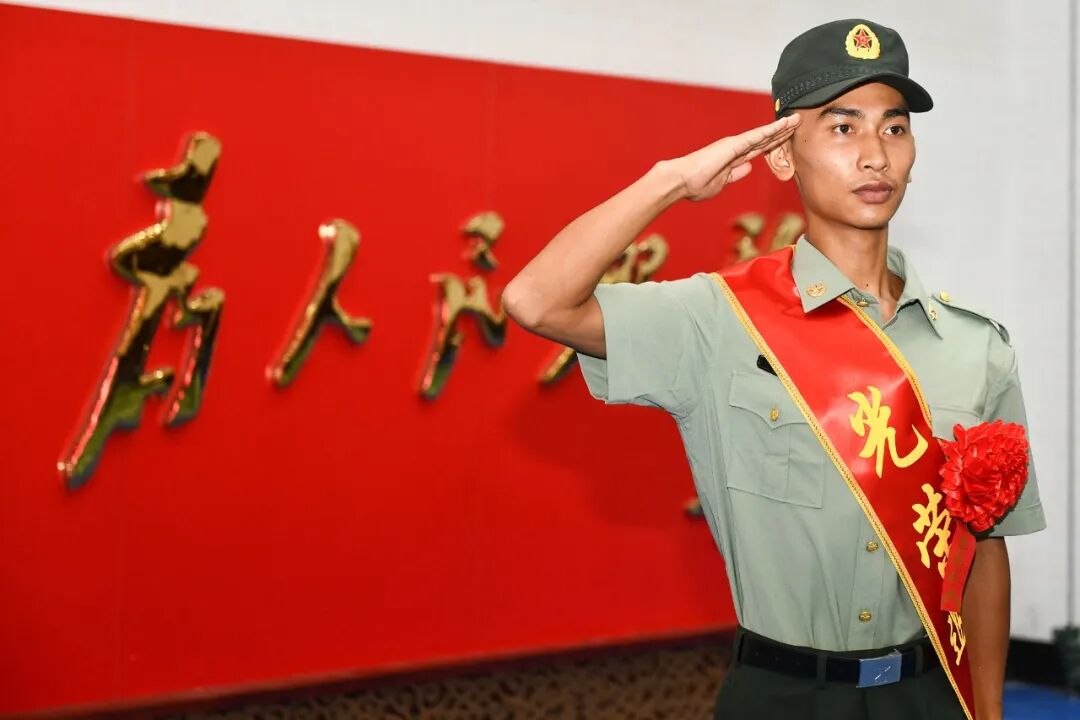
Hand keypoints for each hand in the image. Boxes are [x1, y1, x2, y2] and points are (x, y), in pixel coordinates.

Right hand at [670, 114, 799, 201]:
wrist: (680, 182)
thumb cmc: (694, 185)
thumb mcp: (721, 183)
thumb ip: (735, 175)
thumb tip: (748, 168)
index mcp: (734, 159)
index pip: (759, 149)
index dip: (774, 143)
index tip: (787, 138)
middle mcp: (736, 148)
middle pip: (765, 139)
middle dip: (782, 132)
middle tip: (797, 122)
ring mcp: (735, 145)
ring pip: (764, 135)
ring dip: (781, 127)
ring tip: (796, 119)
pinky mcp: (733, 144)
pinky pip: (756, 136)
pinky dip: (771, 130)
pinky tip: (783, 124)